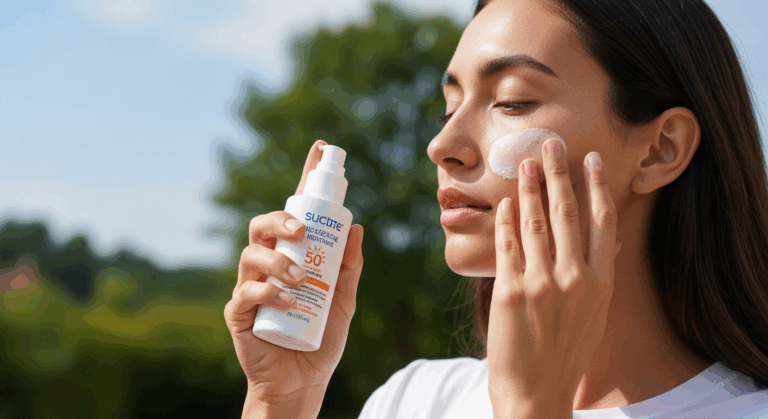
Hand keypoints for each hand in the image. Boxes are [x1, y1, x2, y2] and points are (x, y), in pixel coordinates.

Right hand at [223, 139, 364, 406]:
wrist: (303, 379)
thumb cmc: (321, 336)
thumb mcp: (344, 300)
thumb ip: (349, 267)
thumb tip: (356, 227)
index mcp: (294, 255)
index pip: (298, 211)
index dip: (307, 179)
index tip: (321, 149)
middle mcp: (269, 264)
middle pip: (263, 225)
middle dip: (281, 219)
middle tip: (302, 230)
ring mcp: (251, 285)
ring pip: (251, 254)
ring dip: (278, 261)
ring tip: (300, 280)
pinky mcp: (239, 311)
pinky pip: (247, 291)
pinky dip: (268, 291)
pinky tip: (287, 300)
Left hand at [487, 138, 619, 417]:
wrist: (538, 392)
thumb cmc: (567, 352)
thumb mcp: (595, 313)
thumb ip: (598, 276)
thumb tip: (608, 242)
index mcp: (601, 282)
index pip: (601, 221)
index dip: (594, 185)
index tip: (588, 158)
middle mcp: (576, 279)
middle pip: (568, 213)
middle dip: (558, 173)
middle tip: (550, 142)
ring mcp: (543, 284)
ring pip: (536, 223)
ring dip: (529, 188)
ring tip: (523, 161)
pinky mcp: (512, 292)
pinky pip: (507, 246)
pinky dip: (505, 220)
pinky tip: (504, 202)